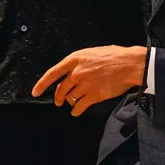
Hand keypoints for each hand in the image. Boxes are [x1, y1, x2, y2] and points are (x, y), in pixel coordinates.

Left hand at [31, 45, 147, 115]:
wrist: (129, 65)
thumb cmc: (114, 56)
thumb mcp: (92, 53)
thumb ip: (81, 62)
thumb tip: (75, 70)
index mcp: (74, 59)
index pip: (52, 73)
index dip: (42, 84)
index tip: (35, 92)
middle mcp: (76, 72)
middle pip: (61, 89)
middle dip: (58, 97)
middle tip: (58, 101)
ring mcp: (84, 85)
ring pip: (70, 98)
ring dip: (69, 103)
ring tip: (71, 105)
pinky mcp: (93, 96)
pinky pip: (79, 106)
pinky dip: (76, 111)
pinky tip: (76, 112)